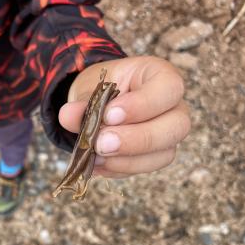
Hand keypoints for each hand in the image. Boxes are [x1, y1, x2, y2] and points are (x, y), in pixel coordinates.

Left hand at [59, 56, 190, 177]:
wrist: (99, 103)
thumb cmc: (102, 89)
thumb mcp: (90, 86)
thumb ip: (83, 101)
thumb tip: (67, 115)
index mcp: (161, 76)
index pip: (169, 89)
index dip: (142, 105)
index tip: (109, 115)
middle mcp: (175, 107)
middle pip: (176, 127)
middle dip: (137, 139)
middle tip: (101, 144)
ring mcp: (169, 135)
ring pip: (163, 154)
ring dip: (126, 160)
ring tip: (94, 157)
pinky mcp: (156, 156)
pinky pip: (144, 168)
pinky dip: (118, 169)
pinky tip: (96, 165)